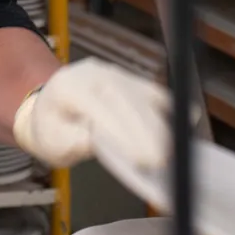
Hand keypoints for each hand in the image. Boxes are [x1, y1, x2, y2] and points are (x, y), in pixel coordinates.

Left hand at [12, 59, 170, 169]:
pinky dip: (169, 108)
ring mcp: (115, 74)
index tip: (142, 159)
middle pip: (127, 100)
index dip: (123, 133)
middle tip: (162, 161)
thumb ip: (69, 140)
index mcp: (69, 87)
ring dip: (161, 124)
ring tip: (172, 152)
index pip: (99, 108)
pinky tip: (184, 125)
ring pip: (144, 96)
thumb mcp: (50, 141)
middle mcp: (94, 74)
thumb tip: (92, 140)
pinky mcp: (131, 80)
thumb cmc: (52, 127)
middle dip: (148, 132)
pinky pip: (154, 92)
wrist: (52, 105)